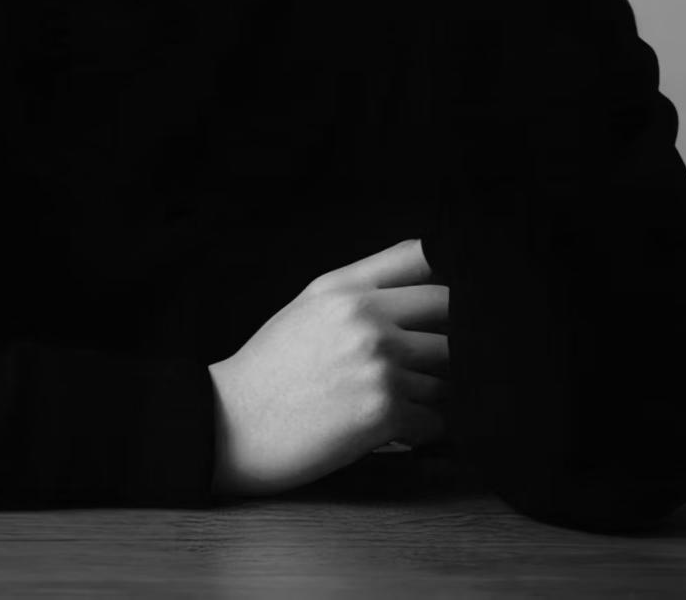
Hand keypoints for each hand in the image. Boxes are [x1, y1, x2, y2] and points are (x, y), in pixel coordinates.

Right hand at [208, 238, 448, 497]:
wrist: (234, 424)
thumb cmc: (272, 369)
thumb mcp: (309, 307)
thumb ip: (363, 290)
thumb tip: (432, 294)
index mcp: (344, 287)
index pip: (423, 255)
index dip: (449, 272)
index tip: (450, 296)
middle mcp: (365, 317)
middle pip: (450, 310)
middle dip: (451, 336)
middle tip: (431, 360)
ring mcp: (378, 363)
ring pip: (449, 372)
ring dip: (433, 391)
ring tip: (396, 399)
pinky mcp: (385, 411)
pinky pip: (438, 419)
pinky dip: (422, 429)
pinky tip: (392, 428)